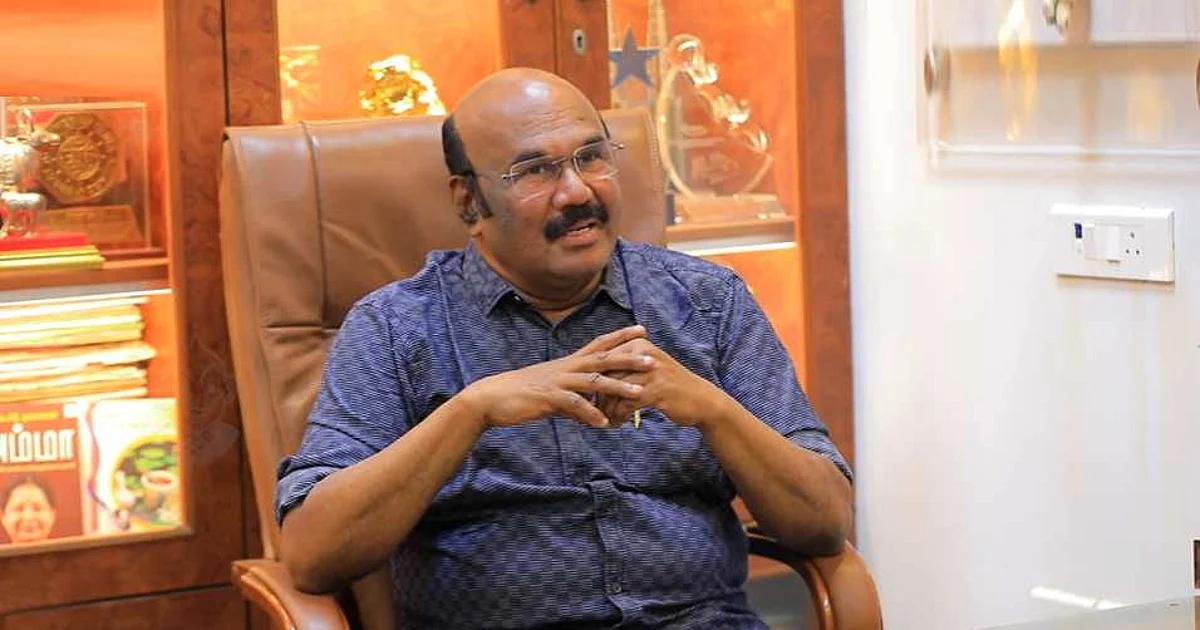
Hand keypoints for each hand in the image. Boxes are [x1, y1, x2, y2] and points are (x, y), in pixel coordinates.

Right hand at [460, 325, 656, 428]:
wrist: (493, 398)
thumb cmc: (522, 395)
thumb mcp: (553, 396)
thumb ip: (573, 402)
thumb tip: (588, 414)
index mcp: (568, 363)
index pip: (598, 344)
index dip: (620, 337)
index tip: (642, 329)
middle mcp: (566, 368)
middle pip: (602, 359)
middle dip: (628, 358)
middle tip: (653, 358)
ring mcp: (557, 381)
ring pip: (593, 381)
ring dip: (617, 386)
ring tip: (638, 393)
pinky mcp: (548, 397)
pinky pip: (573, 405)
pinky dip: (590, 414)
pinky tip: (604, 423)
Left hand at [596, 338, 727, 427]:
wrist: (700, 400)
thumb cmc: (669, 385)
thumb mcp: (647, 367)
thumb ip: (624, 365)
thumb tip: (593, 373)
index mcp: (638, 344)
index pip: (604, 359)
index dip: (594, 379)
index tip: (589, 396)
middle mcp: (643, 354)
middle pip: (606, 374)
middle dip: (598, 396)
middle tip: (595, 411)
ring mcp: (650, 372)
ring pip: (614, 391)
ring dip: (607, 409)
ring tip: (607, 419)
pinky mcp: (655, 390)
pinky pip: (626, 404)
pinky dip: (618, 416)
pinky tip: (619, 423)